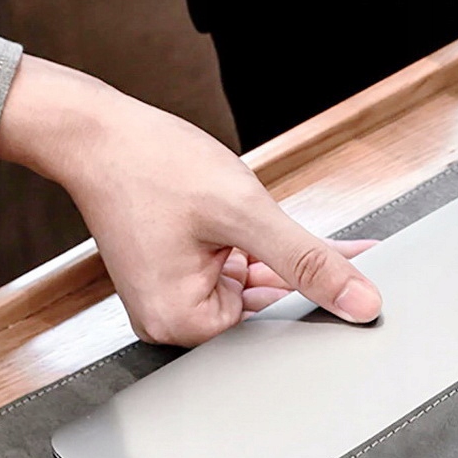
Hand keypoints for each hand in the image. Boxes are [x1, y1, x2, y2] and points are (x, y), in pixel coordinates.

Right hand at [0, 56, 381, 345]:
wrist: (95, 131)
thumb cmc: (150, 164)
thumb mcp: (245, 213)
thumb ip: (308, 260)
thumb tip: (360, 302)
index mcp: (183, 322)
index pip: (276, 326)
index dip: (319, 302)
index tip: (363, 287)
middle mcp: (174, 320)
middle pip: (266, 309)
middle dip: (306, 278)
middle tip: (355, 258)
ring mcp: (175, 298)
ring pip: (256, 288)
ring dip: (285, 262)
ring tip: (303, 233)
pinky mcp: (179, 276)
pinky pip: (237, 272)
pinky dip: (263, 254)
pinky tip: (291, 237)